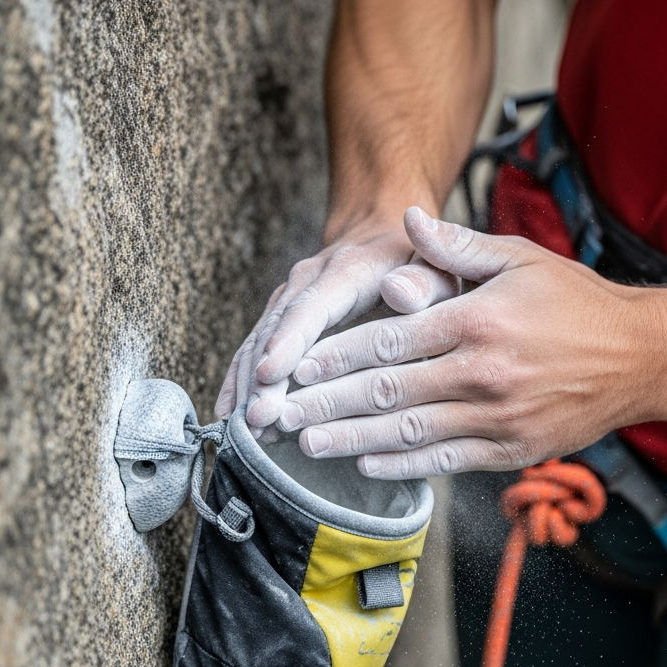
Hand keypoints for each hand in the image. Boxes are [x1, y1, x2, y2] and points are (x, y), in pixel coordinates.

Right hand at [214, 218, 459, 431]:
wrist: (383, 236)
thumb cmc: (418, 262)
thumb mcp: (433, 265)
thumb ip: (423, 280)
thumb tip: (400, 292)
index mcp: (346, 271)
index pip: (312, 307)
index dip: (289, 340)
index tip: (271, 373)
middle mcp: (307, 282)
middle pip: (277, 331)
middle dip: (263, 377)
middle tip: (257, 419)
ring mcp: (288, 300)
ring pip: (259, 343)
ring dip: (248, 386)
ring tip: (247, 430)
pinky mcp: (281, 319)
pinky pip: (253, 350)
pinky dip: (240, 383)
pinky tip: (232, 417)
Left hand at [276, 207, 666, 477]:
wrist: (641, 357)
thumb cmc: (578, 303)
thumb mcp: (521, 258)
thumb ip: (456, 246)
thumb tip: (404, 221)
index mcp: (477, 320)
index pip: (388, 340)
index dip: (335, 356)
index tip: (296, 365)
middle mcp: (483, 372)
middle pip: (386, 391)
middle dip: (326, 403)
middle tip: (280, 412)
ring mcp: (498, 417)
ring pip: (409, 432)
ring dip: (352, 439)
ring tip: (308, 443)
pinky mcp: (512, 450)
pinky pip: (446, 460)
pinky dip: (403, 464)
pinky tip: (367, 463)